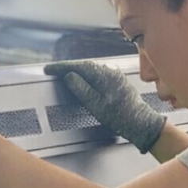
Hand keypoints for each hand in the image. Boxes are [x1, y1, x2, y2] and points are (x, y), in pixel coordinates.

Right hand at [43, 60, 166, 152]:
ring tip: (63, 74)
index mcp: (104, 75)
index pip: (78, 66)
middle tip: (52, 70)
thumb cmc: (118, 116)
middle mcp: (110, 71)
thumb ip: (81, 88)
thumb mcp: (95, 104)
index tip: (48, 69)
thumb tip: (69, 76)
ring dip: (76, 70)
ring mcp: (115, 75)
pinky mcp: (117, 81)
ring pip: (91, 69)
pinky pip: (97, 73)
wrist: (139, 122)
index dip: (61, 67)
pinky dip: (86, 75)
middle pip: (84, 65)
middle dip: (67, 67)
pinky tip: (81, 79)